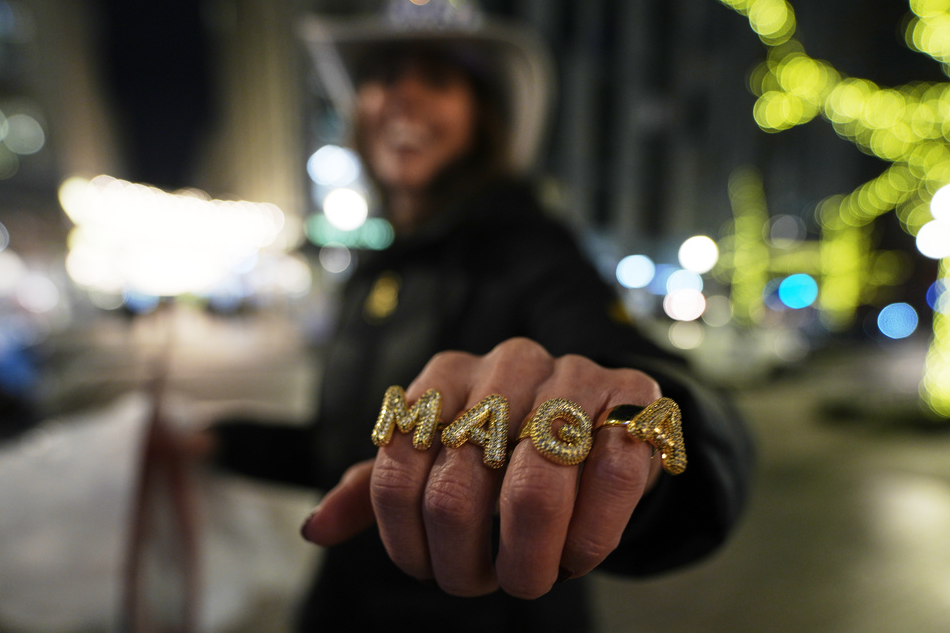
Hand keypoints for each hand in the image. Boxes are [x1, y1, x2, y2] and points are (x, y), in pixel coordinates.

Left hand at [300, 337, 664, 598]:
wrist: (604, 417)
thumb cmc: (508, 447)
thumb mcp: (440, 460)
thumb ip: (381, 488)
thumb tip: (315, 528)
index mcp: (447, 374)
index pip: (396, 470)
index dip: (404, 542)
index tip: (426, 569)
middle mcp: (506, 365)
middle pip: (457, 490)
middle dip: (462, 564)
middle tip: (479, 583)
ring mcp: (574, 378)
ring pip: (533, 491)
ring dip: (526, 563)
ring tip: (527, 580)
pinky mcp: (634, 404)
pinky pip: (607, 484)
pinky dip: (588, 541)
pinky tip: (576, 557)